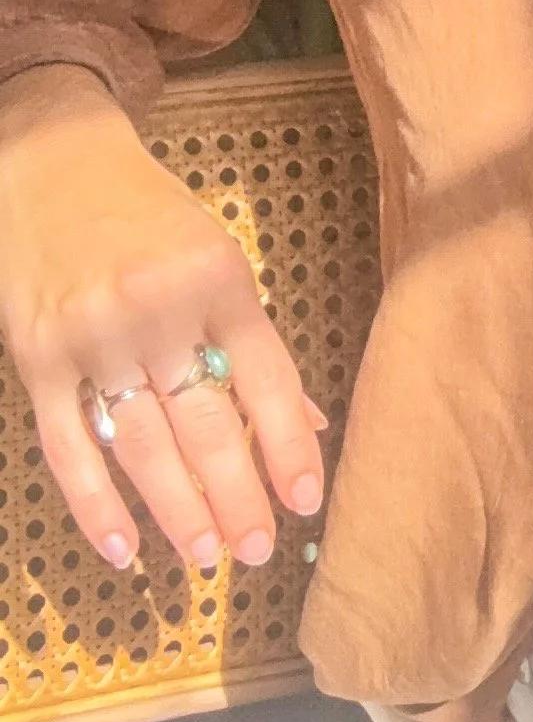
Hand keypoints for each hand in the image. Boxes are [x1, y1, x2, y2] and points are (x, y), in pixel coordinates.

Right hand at [0, 63, 328, 573]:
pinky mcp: (36, 358)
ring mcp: (93, 337)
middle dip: (236, 496)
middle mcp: (158, 309)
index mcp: (218, 279)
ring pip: (142, 444)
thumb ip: (254, 342)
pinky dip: (94, 504)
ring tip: (207, 558)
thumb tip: (305, 423)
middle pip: (206, 422)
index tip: (308, 502)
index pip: (265, 379)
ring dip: (177, 510)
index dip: (286, 447)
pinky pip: (68, 446)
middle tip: (258, 552)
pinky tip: (123, 549)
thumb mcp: (218, 257)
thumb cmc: (150, 216)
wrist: (54, 163)